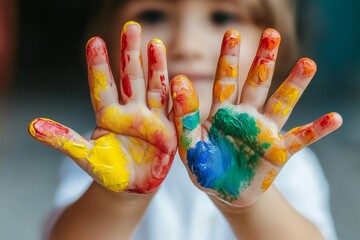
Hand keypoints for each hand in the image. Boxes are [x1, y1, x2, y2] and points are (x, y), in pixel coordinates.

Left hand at [29, 21, 176, 193]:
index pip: (103, 86)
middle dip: (131, 54)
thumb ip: (63, 139)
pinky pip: (173, 111)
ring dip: (156, 67)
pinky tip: (178, 78)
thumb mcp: (84, 156)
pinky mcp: (168, 129)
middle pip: (131, 78)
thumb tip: (32, 126)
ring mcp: (151, 118)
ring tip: (156, 44)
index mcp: (109, 115)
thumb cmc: (108, 170)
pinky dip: (176, 96)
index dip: (98, 66)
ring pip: (154, 87)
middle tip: (131, 27)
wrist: (132, 186)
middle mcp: (131, 111)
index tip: (94, 42)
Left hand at [171, 29, 341, 206]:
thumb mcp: (189, 144)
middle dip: (264, 60)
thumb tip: (178, 80)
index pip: (225, 81)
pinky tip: (334, 118)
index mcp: (222, 113)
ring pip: (281, 104)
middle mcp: (246, 116)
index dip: (228, 58)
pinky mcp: (278, 152)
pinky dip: (316, 130)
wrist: (224, 192)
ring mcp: (264, 132)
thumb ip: (185, 117)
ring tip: (308, 64)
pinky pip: (300, 139)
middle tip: (272, 34)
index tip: (232, 33)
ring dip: (294, 86)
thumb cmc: (204, 166)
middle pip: (257, 84)